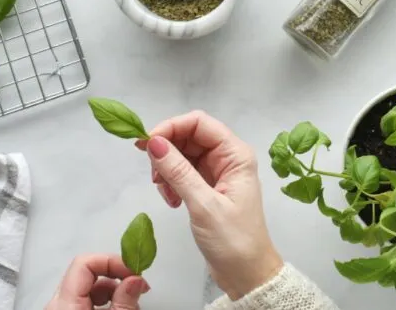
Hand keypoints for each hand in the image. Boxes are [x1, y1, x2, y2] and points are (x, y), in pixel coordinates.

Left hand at [45, 254, 149, 309]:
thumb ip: (124, 303)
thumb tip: (135, 280)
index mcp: (64, 304)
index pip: (84, 263)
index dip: (111, 261)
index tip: (134, 269)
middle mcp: (57, 305)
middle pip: (88, 275)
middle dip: (117, 276)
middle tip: (139, 285)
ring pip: (89, 289)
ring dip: (114, 290)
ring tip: (134, 301)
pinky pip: (86, 301)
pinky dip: (105, 301)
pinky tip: (121, 307)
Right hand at [136, 111, 282, 299]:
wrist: (248, 274)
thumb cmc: (234, 241)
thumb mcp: (203, 205)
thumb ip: (178, 171)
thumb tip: (154, 143)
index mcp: (235, 154)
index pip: (199, 122)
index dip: (171, 127)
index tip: (147, 144)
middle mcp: (228, 158)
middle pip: (188, 136)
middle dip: (167, 151)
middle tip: (153, 175)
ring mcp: (218, 172)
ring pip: (183, 155)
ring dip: (167, 170)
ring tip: (165, 193)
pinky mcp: (208, 187)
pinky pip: (183, 173)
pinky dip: (172, 183)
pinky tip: (172, 201)